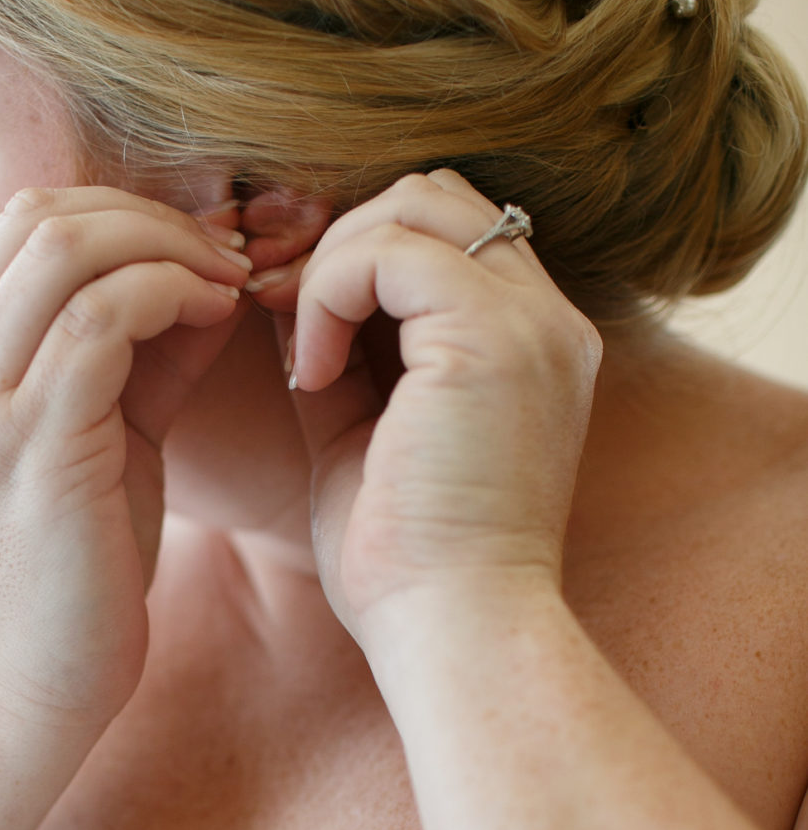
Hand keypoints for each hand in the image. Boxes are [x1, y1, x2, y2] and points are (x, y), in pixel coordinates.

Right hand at [0, 187, 250, 730]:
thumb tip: (206, 283)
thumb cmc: (74, 574)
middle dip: (149, 216)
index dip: (120, 213)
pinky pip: (100, 320)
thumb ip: (139, 360)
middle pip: (40, 217)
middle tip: (227, 252)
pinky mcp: (29, 443)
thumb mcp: (102, 445)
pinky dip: (169, 296)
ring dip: (167, 247)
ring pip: (65, 251)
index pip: (20, 225)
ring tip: (230, 279)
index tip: (199, 248)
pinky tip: (216, 317)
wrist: (25, 687)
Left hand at [253, 171, 601, 640]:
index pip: (448, 238)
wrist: (453, 632)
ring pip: (413, 204)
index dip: (361, 257)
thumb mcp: (364, 440)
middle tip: (281, 316)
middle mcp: (548, 321)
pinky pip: (388, 250)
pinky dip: (328, 293)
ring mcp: (530, 323)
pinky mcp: (490, 337)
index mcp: (531, 346)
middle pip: (437, 197)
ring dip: (332, 264)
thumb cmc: (407, 565)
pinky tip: (311, 373)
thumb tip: (288, 306)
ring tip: (304, 355)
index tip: (296, 325)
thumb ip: (344, 363)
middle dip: (344, 241)